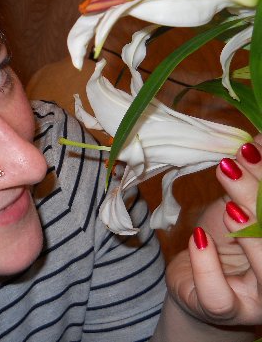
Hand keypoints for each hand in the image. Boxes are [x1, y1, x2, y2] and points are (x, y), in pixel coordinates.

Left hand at [165, 135, 261, 329]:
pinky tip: (197, 238)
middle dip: (260, 197)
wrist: (194, 283)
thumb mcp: (237, 206)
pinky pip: (220, 295)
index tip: (253, 146)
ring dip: (249, 233)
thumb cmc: (223, 243)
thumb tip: (260, 138)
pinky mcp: (224, 311)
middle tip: (237, 162)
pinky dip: (208, 265)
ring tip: (231, 206)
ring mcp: (259, 299)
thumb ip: (251, 180)